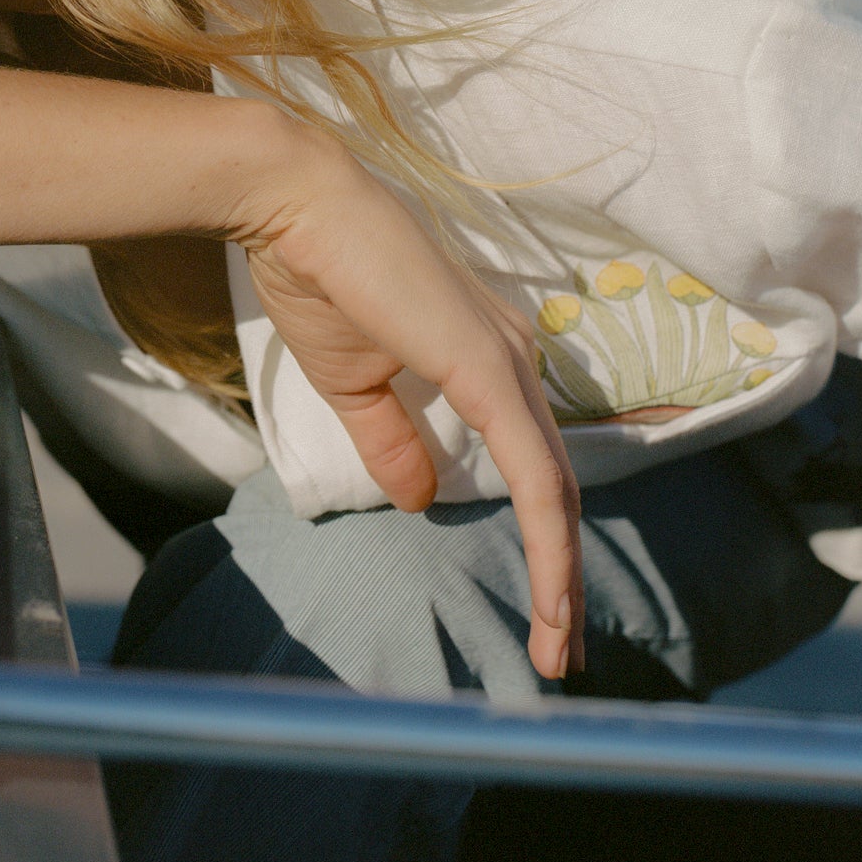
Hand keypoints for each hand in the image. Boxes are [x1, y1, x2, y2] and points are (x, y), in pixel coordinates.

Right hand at [229, 127, 583, 681]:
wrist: (296, 206)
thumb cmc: (319, 275)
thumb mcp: (352, 381)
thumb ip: (392, 441)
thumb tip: (421, 502)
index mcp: (484, 357)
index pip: (530, 462)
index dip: (541, 539)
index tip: (540, 612)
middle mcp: (512, 358)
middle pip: (556, 484)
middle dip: (564, 577)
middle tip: (560, 655)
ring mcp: (507, 363)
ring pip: (556, 489)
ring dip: (563, 576)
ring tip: (558, 650)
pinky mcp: (489, 370)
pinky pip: (534, 474)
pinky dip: (549, 542)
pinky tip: (553, 598)